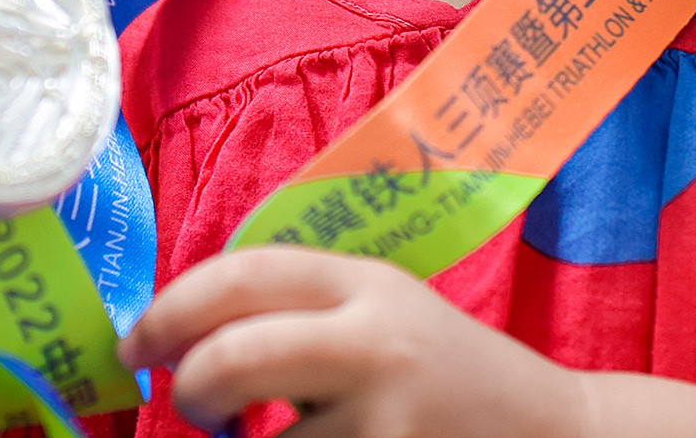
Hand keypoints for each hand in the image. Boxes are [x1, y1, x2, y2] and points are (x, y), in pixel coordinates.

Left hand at [120, 247, 589, 437]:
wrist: (558, 435)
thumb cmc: (445, 376)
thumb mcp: (382, 310)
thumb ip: (298, 307)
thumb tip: (176, 331)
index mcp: (365, 281)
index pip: (240, 275)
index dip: (167, 309)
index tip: (137, 346)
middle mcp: (376, 342)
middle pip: (233, 357)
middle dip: (190, 389)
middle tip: (190, 407)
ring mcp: (387, 420)